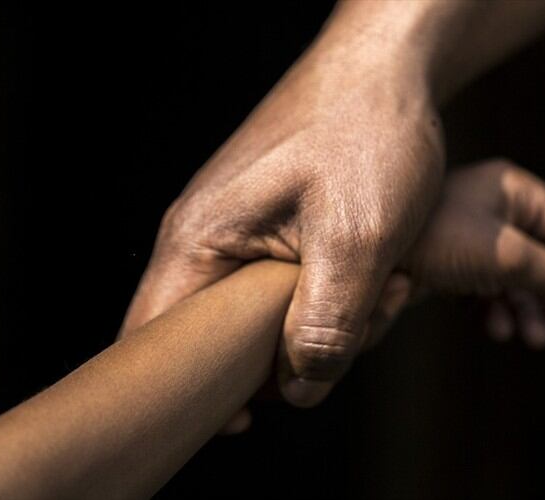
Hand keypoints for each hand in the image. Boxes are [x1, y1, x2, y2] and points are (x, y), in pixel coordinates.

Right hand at [119, 28, 444, 421]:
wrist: (388, 70)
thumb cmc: (367, 137)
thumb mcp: (358, 239)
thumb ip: (324, 325)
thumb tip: (300, 392)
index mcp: (198, 240)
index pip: (156, 339)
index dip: (186, 393)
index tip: (242, 420)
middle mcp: (202, 236)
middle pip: (207, 336)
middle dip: (271, 359)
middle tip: (343, 336)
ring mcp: (234, 227)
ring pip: (251, 314)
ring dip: (306, 326)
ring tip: (372, 297)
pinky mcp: (267, 222)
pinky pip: (276, 286)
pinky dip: (317, 301)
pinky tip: (365, 284)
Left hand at [401, 159, 544, 347]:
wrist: (369, 255)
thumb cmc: (438, 242)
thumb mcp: (507, 258)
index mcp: (510, 190)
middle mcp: (491, 210)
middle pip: (542, 255)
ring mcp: (467, 237)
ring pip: (513, 277)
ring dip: (527, 309)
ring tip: (530, 338)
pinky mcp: (446, 263)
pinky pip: (484, 288)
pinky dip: (495, 309)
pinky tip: (495, 328)